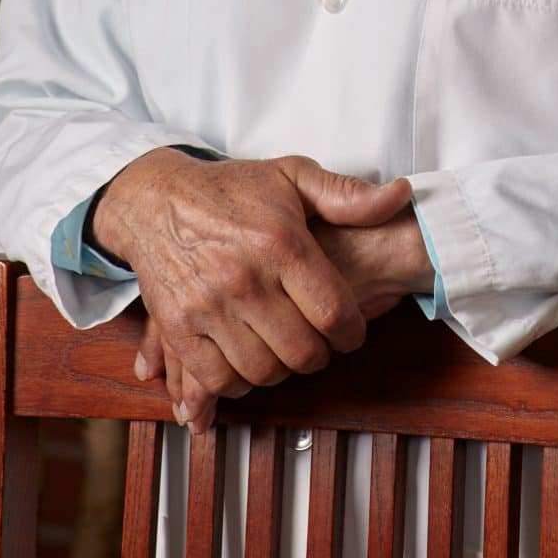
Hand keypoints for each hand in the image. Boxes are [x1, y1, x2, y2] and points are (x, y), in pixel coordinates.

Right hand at [90, 149, 410, 431]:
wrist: (157, 201)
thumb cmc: (231, 189)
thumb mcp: (292, 177)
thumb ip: (347, 194)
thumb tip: (400, 196)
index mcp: (280, 243)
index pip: (333, 312)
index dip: (352, 332)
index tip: (351, 331)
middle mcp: (244, 278)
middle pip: (301, 351)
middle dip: (319, 354)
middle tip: (319, 343)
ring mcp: (208, 306)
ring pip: (262, 370)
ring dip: (281, 370)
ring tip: (285, 350)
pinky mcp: (178, 327)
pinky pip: (217, 378)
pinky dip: (238, 381)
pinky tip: (248, 363)